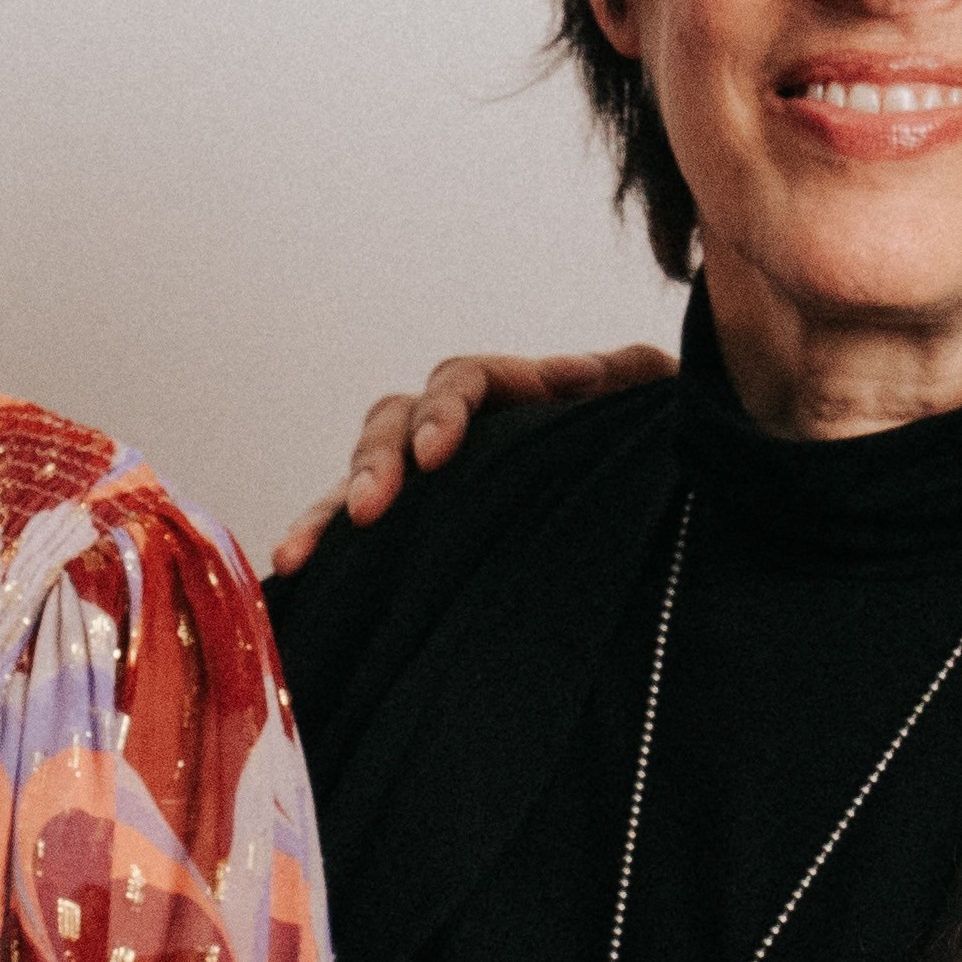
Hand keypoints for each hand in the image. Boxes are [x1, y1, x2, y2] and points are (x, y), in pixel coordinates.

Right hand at [260, 344, 665, 579]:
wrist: (666, 516)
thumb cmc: (661, 448)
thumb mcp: (654, 405)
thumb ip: (630, 379)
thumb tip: (591, 374)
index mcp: (515, 391)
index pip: (461, 382)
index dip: (443, 412)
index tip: (438, 456)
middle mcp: (462, 428)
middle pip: (393, 425)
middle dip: (373, 466)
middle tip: (367, 514)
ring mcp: (434, 483)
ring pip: (363, 481)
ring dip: (326, 515)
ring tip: (296, 558)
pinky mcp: (421, 536)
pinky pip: (364, 540)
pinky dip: (329, 556)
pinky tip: (294, 586)